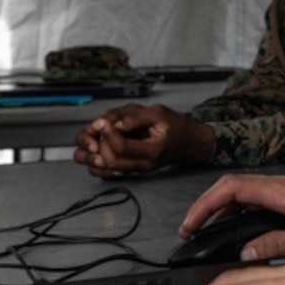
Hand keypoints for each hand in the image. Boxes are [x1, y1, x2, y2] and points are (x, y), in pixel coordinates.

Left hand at [73, 104, 214, 177]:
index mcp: (153, 150)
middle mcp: (144, 164)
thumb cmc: (176, 126)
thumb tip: (114, 123)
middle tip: (100, 128)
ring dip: (95, 153)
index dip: (109, 133)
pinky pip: (109, 172)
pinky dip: (99, 161)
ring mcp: (137, 169)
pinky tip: (100, 146)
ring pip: (106, 169)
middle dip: (100, 143)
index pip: (122, 148)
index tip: (104, 121)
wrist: (189, 142)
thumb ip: (136, 117)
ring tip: (98, 137)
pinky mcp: (133, 169)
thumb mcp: (159, 112)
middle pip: (110, 162)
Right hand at [181, 173, 284, 259]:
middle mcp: (282, 186)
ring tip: (204, 234)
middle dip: (205, 207)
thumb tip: (247, 251)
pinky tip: (232, 232)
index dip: (206, 204)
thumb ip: (281, 244)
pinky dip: (235, 214)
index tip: (191, 225)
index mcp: (284, 191)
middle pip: (231, 188)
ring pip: (241, 194)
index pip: (232, 188)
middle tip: (189, 232)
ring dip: (219, 211)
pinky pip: (254, 201)